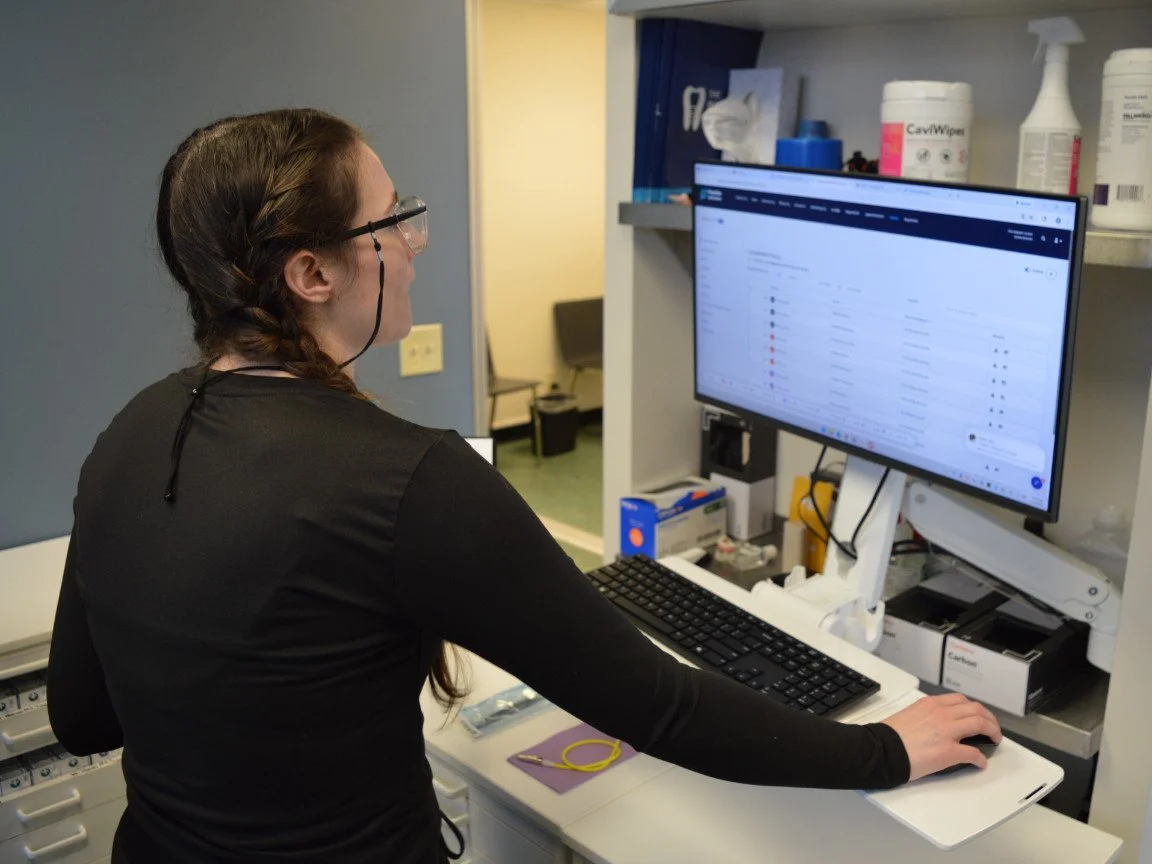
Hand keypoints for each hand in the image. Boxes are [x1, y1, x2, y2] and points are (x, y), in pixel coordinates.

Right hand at [882, 693, 1001, 781]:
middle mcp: (942, 714)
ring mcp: (947, 732)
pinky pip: (973, 753)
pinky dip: (980, 758)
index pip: (960, 700)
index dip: (974, 708)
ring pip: (980, 724)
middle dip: (989, 719)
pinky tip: (981, 763)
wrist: (881, 749)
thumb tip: (935, 726)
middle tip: (992, 728)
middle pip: (976, 710)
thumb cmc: (889, 735)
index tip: (977, 715)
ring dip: (992, 732)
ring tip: (994, 740)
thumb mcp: (909, 714)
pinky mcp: (949, 752)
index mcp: (930, 704)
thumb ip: (926, 715)